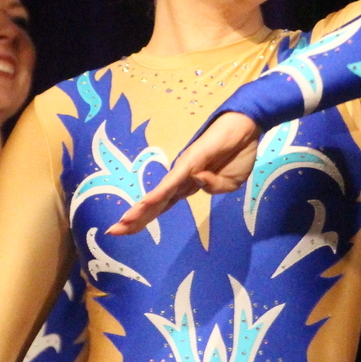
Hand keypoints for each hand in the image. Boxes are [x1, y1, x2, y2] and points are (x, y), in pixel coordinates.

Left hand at [107, 111, 260, 235]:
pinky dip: (159, 193)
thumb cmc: (238, 154)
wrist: (247, 129)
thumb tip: (198, 180)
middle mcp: (180, 178)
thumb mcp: (230, 184)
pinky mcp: (190, 161)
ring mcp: (183, 169)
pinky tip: (145, 204)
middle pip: (154, 204)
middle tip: (113, 232)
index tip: (127, 230)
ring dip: (140, 210)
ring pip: (158, 195)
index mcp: (189, 186)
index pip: (162, 206)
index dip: (145, 218)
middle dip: (135, 219)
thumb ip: (212, 188)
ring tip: (122, 223)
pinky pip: (172, 182)